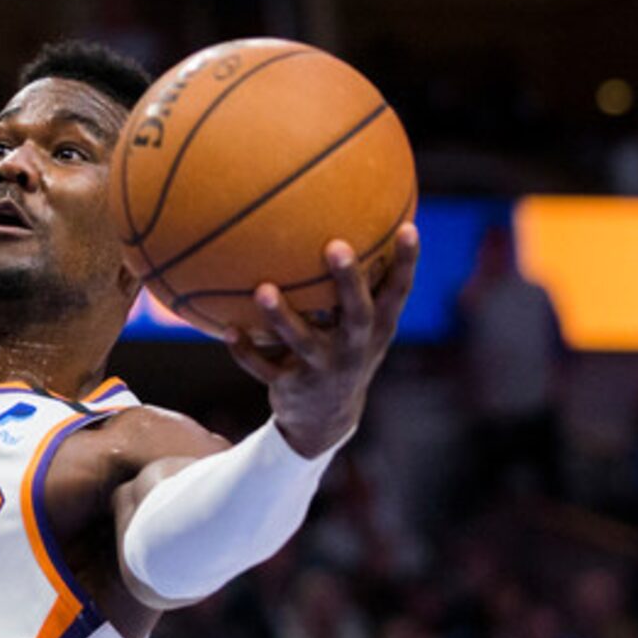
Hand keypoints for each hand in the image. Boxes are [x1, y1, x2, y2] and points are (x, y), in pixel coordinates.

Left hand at [229, 226, 420, 456]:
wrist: (325, 420)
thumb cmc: (343, 350)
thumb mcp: (359, 325)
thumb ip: (360, 283)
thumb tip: (353, 218)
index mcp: (376, 330)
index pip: (398, 293)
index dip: (406, 263)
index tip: (408, 227)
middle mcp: (354, 349)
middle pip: (357, 314)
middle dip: (348, 282)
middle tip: (336, 246)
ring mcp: (323, 370)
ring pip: (303, 343)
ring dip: (282, 318)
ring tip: (263, 289)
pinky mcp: (291, 388)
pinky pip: (264, 368)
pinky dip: (246, 351)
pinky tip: (229, 329)